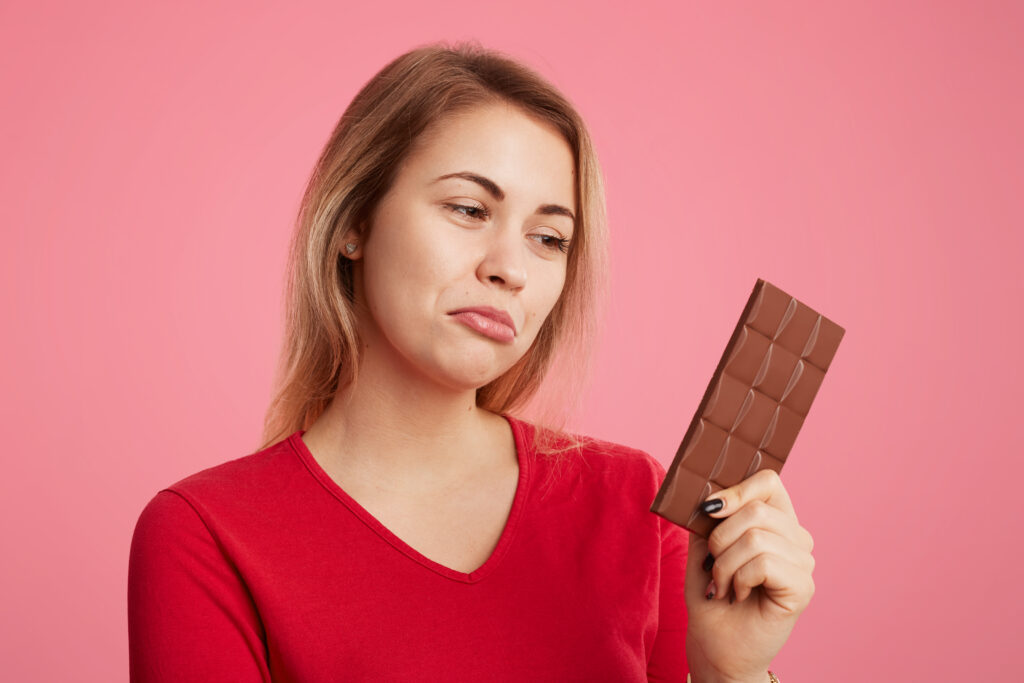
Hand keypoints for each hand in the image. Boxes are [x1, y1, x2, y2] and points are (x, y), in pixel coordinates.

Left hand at [684, 469, 814, 682]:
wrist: (715, 648)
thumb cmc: (711, 598)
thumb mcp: (703, 550)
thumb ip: (711, 520)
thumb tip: (710, 494)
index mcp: (774, 522)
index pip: (768, 482)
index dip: (737, 489)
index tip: (710, 508)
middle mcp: (796, 538)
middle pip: (757, 509)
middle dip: (720, 539)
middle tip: (714, 568)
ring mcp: (803, 562)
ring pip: (756, 537)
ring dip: (725, 565)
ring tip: (724, 586)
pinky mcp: (803, 587)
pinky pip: (763, 563)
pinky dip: (739, 579)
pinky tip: (740, 595)